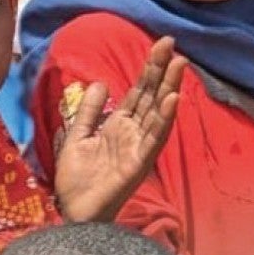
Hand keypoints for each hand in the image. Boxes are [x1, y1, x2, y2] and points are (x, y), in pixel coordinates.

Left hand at [54, 36, 184, 221]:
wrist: (73, 210)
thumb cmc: (77, 178)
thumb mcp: (78, 135)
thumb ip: (89, 111)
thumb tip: (101, 82)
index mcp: (119, 126)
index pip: (138, 92)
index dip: (149, 69)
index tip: (160, 45)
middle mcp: (133, 133)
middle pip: (151, 97)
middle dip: (161, 71)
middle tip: (173, 43)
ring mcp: (139, 148)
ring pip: (158, 113)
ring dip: (170, 88)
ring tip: (180, 64)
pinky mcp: (139, 164)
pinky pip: (154, 139)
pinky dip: (164, 119)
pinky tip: (173, 101)